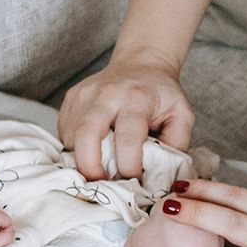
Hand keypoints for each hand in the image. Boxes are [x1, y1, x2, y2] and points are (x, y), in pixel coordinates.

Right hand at [57, 56, 194, 180]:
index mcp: (137, 99)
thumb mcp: (182, 115)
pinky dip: (73, 147)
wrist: (141, 63)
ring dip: (80, 159)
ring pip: (71, 136)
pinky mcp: (71, 97)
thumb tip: (161, 175)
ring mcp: (85, 94)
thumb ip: (176, 144)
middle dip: (90, 167)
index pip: (127, 138)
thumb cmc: (162, 94)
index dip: (128, 166)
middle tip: (100, 184)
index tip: (134, 181)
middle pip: (87, 134)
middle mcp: (107, 94)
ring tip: (97, 168)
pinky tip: (90, 151)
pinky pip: (64, 130)